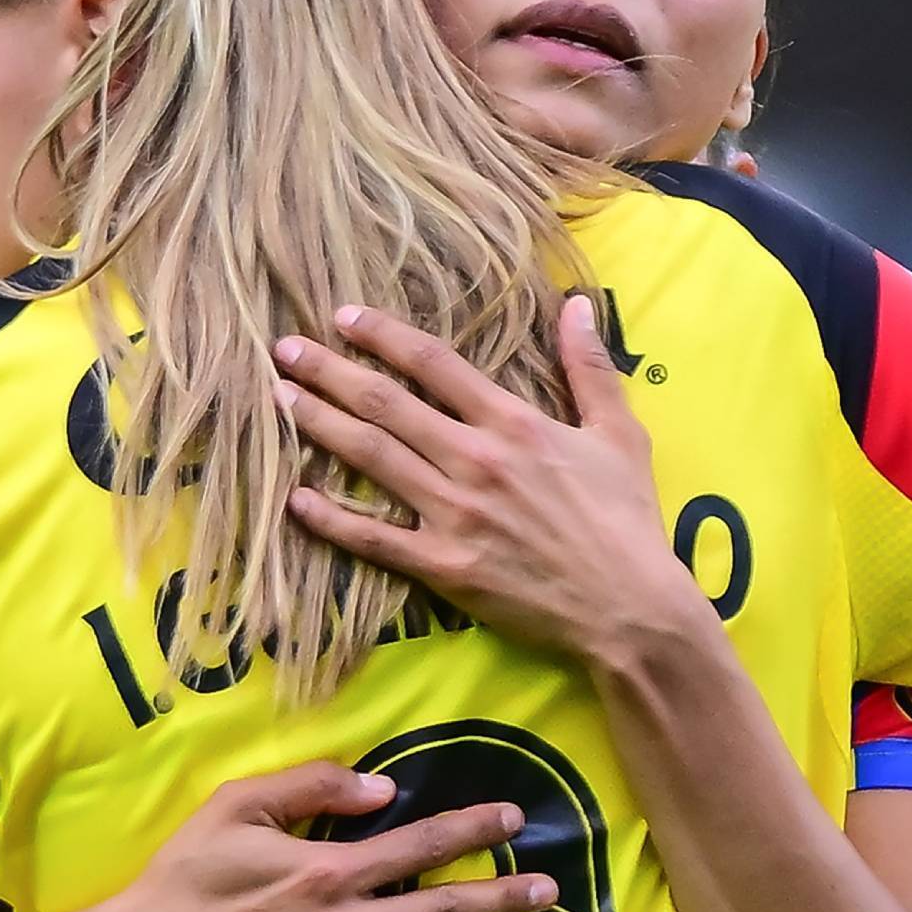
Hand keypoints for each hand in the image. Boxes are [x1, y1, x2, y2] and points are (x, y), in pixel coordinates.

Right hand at [102, 761, 552, 911]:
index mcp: (328, 873)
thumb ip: (310, 786)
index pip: (419, 844)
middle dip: (501, 898)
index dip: (471, 830)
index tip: (512, 819)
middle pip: (442, 910)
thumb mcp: (236, 808)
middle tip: (550, 890)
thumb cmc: (186, 878)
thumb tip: (381, 784)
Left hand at [271, 296, 701, 662]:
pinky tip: (295, 499)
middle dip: (329, 371)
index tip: (343, 316)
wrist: (631, 609)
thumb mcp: (620, 433)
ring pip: (372, 457)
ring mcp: (455, 514)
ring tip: (279, 399)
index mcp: (514, 422)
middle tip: (283, 348)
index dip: (384, 334)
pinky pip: (375, 539)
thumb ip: (590, 366)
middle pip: (386, 403)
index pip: (434, 362)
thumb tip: (577, 302)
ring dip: (320, 424)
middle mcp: (476, 459)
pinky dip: (332, 519)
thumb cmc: (628, 520)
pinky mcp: (445, 566)